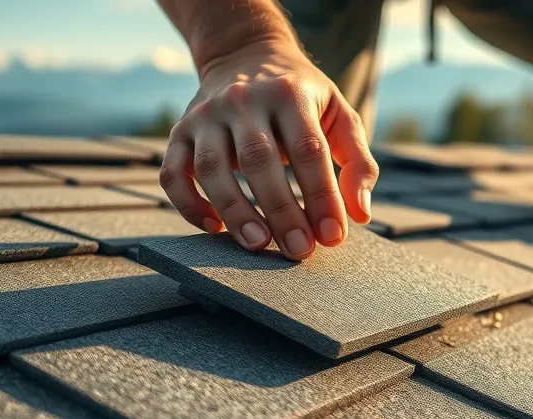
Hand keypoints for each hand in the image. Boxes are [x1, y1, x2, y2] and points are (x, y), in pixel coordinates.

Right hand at [160, 40, 377, 259]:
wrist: (245, 53)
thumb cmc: (301, 96)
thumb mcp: (339, 114)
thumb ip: (357, 162)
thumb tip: (359, 215)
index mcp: (289, 94)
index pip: (308, 150)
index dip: (322, 196)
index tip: (333, 236)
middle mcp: (244, 101)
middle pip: (260, 160)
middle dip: (281, 210)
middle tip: (299, 250)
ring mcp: (207, 115)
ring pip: (213, 168)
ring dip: (235, 211)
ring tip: (258, 244)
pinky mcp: (180, 132)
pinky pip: (173, 173)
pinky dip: (188, 204)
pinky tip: (214, 228)